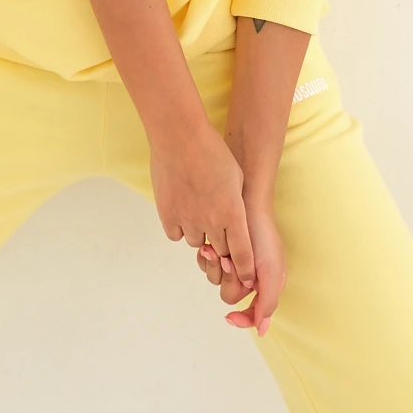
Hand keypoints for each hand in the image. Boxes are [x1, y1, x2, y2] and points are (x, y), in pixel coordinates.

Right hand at [148, 120, 256, 289]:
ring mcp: (187, 220)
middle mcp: (210, 222)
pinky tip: (182, 208)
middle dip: (222, 247)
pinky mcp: (167, 215)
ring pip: (196, 243)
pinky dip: (180, 226)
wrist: (180, 136)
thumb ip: (236, 204)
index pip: (242, 255)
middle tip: (218, 231)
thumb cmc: (212, 151)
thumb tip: (233, 220)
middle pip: (219, 252)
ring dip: (200, 233)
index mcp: (232, 213)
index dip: (244, 269)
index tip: (245, 276)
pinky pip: (175, 234)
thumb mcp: (236, 177)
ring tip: (197, 210)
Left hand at [197, 196, 285, 337]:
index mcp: (267, 282)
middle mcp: (250, 275)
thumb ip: (268, 300)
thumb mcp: (271, 270)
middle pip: (230, 295)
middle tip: (227, 261)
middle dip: (227, 279)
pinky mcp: (219, 248)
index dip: (242, 318)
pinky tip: (207, 247)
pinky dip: (205, 258)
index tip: (230, 319)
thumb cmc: (262, 234)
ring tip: (214, 250)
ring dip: (214, 267)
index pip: (253, 314)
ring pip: (215, 280)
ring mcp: (234, 262)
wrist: (247, 200)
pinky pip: (206, 264)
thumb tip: (262, 331)